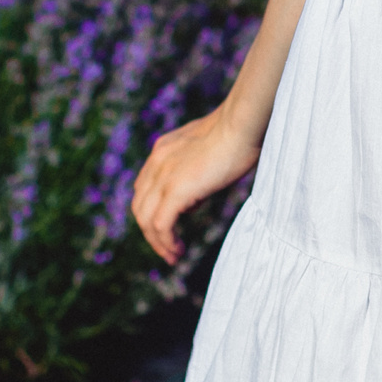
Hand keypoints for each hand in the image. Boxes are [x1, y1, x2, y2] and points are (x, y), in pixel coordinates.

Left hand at [131, 108, 260, 264]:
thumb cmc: (237, 134)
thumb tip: (196, 195)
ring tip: (173, 256)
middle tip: (167, 248)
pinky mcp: (175, 190)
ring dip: (157, 243)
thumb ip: (196, 169)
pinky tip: (178, 251)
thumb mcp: (208, 151)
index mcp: (162, 150)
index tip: (170, 226)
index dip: (152, 209)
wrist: (241, 125)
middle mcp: (156, 162)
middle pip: (140, 206)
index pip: (144, 187)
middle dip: (150, 231)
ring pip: (145, 220)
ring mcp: (164, 176)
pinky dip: (166, 242)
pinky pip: (160, 225)